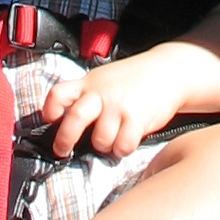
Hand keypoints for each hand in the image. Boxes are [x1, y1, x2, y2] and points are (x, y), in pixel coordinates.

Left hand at [39, 54, 183, 158]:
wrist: (170, 70)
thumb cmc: (135, 78)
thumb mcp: (104, 79)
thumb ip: (86, 95)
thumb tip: (65, 121)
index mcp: (90, 83)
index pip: (59, 93)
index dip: (50, 109)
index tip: (51, 120)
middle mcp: (102, 93)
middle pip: (75, 119)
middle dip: (65, 140)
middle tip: (63, 150)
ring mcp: (120, 105)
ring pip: (101, 140)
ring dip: (105, 145)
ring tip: (112, 137)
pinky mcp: (138, 118)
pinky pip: (123, 146)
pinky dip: (124, 148)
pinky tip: (128, 138)